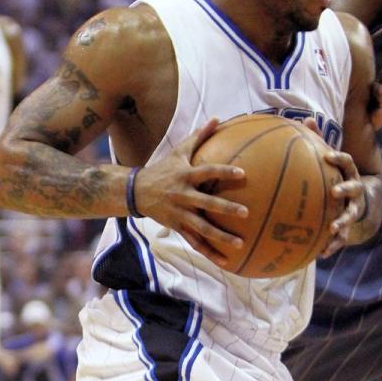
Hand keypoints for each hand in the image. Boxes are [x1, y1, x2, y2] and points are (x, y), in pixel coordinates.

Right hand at [130, 118, 249, 267]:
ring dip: (221, 237)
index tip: (243, 174)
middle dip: (225, 208)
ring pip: (202, 228)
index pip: (207, 172)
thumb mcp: (179, 152)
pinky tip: (226, 262)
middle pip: (206, 204)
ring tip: (240, 244)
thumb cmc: (163, 169)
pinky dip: (210, 253)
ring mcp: (180, 214)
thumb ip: (199, 137)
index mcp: (185, 176)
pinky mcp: (177, 227)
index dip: (224, 172)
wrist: (136, 191)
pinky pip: (195, 243)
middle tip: (245, 213)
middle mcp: (183, 196)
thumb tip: (217, 118)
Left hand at [301, 118, 367, 256]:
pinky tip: (321, 255)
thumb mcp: (331, 162)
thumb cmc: (338, 177)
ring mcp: (353, 211)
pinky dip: (332, 247)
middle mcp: (355, 192)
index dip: (339, 158)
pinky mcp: (349, 228)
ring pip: (350, 216)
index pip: (347, 162)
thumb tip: (304, 120)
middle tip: (335, 191)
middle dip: (346, 190)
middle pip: (354, 189)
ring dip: (342, 222)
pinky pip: (341, 239)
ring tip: (333, 229)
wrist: (364, 204)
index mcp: (349, 174)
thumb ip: (318, 141)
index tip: (327, 155)